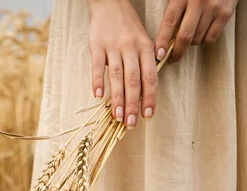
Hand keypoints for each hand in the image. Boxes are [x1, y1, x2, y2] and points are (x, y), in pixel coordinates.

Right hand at [88, 0, 157, 127]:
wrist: (110, 4)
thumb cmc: (128, 27)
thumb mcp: (144, 40)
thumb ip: (148, 62)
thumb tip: (150, 89)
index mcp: (145, 48)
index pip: (150, 77)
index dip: (149, 97)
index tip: (148, 115)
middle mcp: (131, 48)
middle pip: (133, 80)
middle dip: (133, 104)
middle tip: (131, 123)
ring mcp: (113, 47)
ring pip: (116, 76)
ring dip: (117, 98)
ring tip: (117, 117)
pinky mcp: (96, 45)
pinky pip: (97, 66)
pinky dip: (97, 81)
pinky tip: (98, 96)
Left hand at [154, 0, 237, 61]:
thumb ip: (173, 9)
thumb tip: (164, 36)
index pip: (169, 21)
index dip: (163, 40)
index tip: (159, 54)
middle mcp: (198, 1)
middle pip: (185, 36)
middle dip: (177, 51)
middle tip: (173, 58)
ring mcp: (213, 8)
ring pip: (197, 39)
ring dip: (191, 43)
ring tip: (190, 35)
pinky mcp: (226, 13)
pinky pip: (210, 38)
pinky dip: (203, 40)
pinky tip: (201, 32)